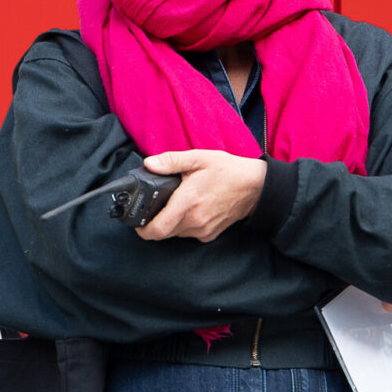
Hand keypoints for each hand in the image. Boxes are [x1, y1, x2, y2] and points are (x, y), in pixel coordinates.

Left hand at [136, 148, 267, 243]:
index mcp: (187, 202)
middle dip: (153, 224)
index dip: (142, 229)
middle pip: (163, 233)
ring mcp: (203, 230)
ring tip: (173, 205)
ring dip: (169, 224)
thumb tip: (148, 164)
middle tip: (152, 209)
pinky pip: (188, 234)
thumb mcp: (198, 158)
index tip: (137, 222)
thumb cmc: (227, 171)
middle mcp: (194, 220)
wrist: (255, 187)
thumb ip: (170, 161)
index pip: (157, 229)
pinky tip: (190, 210)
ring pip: (175, 234)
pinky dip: (184, 225)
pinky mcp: (210, 234)